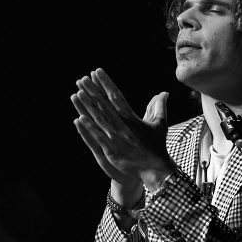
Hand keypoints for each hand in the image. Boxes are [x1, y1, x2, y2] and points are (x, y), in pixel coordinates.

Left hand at [71, 68, 173, 191]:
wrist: (156, 170)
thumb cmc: (157, 147)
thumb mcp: (160, 125)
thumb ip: (159, 107)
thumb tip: (164, 93)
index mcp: (133, 119)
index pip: (117, 97)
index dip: (106, 84)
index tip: (97, 72)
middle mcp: (124, 127)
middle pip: (105, 106)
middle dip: (93, 91)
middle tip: (82, 79)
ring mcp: (117, 139)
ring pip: (99, 119)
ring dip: (88, 106)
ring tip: (77, 93)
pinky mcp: (112, 151)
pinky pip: (98, 138)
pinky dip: (89, 128)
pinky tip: (79, 118)